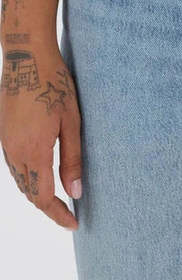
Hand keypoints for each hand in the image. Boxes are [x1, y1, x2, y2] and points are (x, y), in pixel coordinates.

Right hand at [0, 42, 80, 229]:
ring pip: (19, 180)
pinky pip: (13, 165)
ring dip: (36, 192)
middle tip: (69, 213)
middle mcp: (14, 152)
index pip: (42, 197)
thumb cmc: (55, 84)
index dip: (58, 213)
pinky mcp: (3, 133)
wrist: (26, 57)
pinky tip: (41, 173)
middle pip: (29, 192)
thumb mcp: (71, 121)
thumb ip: (72, 159)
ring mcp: (5, 142)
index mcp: (32, 152)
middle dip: (48, 206)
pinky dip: (27, 177)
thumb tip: (75, 192)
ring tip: (58, 198)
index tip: (73, 223)